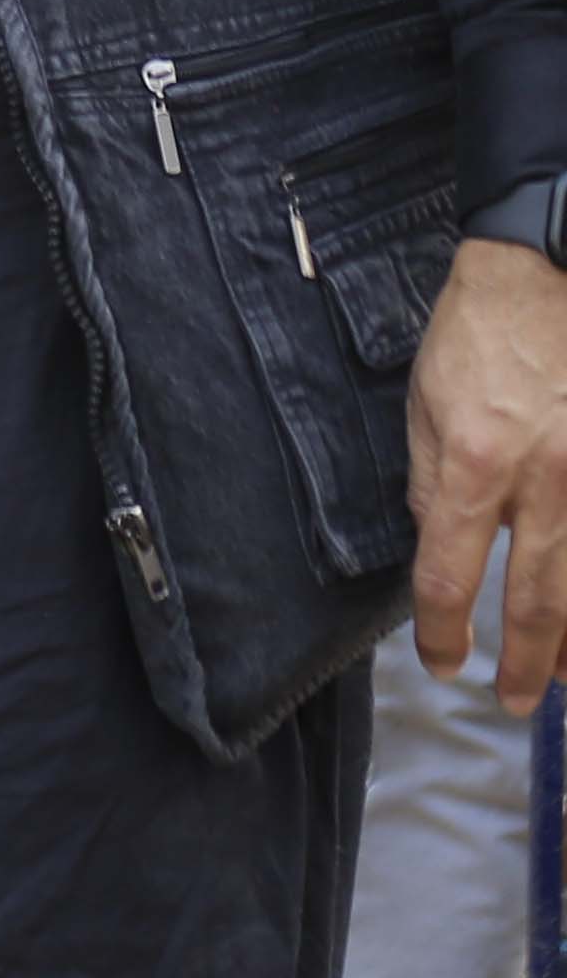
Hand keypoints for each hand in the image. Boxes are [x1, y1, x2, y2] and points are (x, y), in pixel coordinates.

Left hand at [413, 238, 566, 702]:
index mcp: (476, 463)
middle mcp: (544, 480)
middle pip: (539, 597)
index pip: (452, 572)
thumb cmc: (476, 335)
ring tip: (566, 680)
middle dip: (527, 660)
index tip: (444, 663)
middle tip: (515, 702)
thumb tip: (441, 544)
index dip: (445, 630)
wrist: (545, 275)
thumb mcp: (424, 405)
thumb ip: (432, 482)